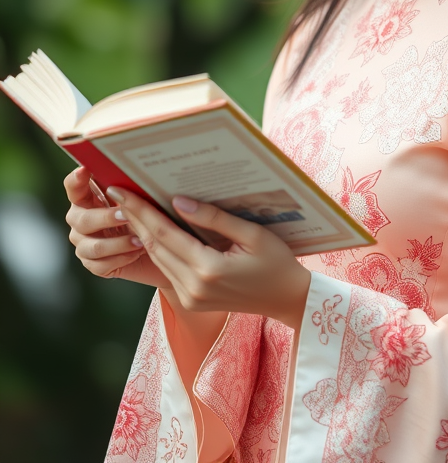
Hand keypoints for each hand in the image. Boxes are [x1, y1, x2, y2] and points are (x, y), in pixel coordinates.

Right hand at [64, 167, 170, 287]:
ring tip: (140, 240)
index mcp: (87, 199)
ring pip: (94, 246)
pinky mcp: (92, 264)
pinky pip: (101, 265)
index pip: (73, 187)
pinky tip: (135, 253)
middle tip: (127, 215)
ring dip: (118, 243)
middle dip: (105, 218)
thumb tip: (135, 174)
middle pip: (82, 220)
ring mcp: (83, 244)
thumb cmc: (142, 214)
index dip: (76, 179)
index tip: (85, 169)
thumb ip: (128, 189)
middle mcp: (79, 221)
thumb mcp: (136, 199)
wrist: (152, 246)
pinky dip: (121, 258)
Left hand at [107, 188, 311, 331]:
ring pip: (157, 259)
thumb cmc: (276, 261)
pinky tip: (149, 230)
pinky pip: (167, 270)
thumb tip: (178, 201)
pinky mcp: (190, 301)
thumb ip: (214, 218)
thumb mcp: (252, 234)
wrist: (286, 299)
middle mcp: (192, 287)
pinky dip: (156, 248)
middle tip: (116, 192)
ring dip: (140, 232)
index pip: (164, 234)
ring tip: (127, 207)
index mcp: (208, 269)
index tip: (120, 191)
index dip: (140, 210)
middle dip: (134, 218)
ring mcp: (189, 298)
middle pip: (153, 246)